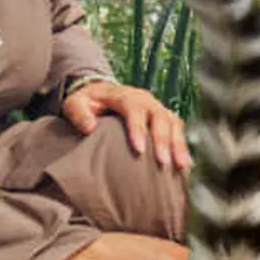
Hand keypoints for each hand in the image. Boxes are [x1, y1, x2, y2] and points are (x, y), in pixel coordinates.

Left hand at [60, 77, 190, 172]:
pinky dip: (183, 146)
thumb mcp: (75, 103)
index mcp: (125, 95)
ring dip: (178, 144)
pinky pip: (178, 130)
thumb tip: (89, 128)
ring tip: (181, 165)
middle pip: (160, 116)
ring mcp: (157, 108)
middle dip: (163, 140)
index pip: (135, 109)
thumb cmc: (88, 102)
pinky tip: (185, 164)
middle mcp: (146, 100)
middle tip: (163, 162)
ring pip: (174, 122)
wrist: (101, 94)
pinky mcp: (164, 118)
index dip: (138, 129)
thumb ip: (78, 113)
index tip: (138, 150)